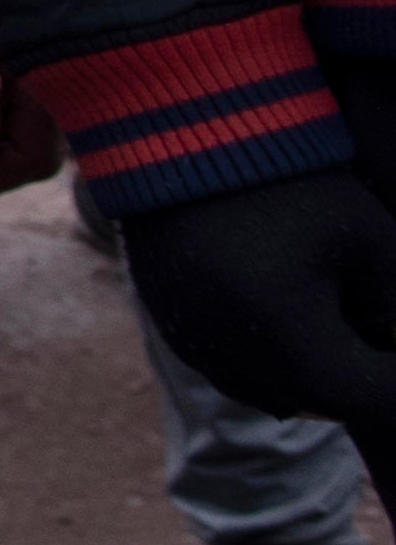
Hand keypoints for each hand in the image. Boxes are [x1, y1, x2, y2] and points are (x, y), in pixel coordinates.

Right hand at [116, 162, 395, 471]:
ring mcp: (195, 346)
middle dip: (354, 378)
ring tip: (331, 324)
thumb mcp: (371, 240)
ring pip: (273, 393)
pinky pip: (232, 369)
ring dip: (309, 374)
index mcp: (289, 341)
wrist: (183, 141)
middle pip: (318, 403)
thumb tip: (395, 336)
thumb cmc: (291, 186)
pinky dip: (266, 358)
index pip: (366, 398)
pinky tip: (283, 314)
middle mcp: (234, 357)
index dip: (394, 384)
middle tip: (375, 335)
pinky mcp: (171, 328)